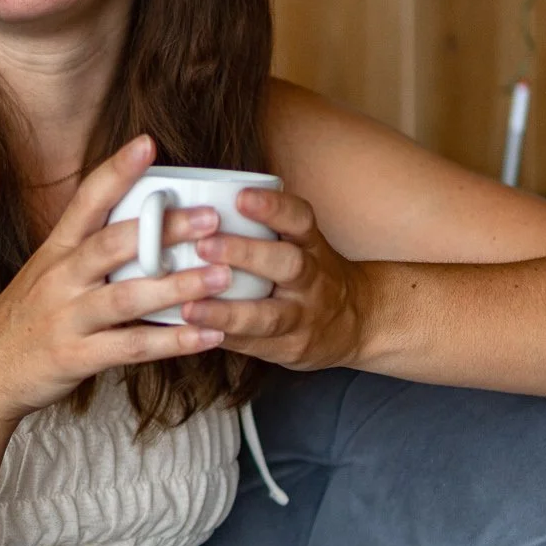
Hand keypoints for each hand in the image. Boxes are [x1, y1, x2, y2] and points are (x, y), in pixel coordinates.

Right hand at [0, 136, 232, 427]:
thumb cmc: (28, 320)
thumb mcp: (48, 274)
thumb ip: (89, 250)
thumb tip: (144, 222)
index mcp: (57, 251)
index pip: (87, 200)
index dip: (116, 170)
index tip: (147, 143)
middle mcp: (60, 278)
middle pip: (113, 244)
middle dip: (164, 229)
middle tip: (211, 218)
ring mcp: (67, 318)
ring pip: (127, 297)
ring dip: (177, 286)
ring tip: (222, 277)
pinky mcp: (76, 356)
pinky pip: (132, 348)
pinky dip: (173, 342)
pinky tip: (209, 335)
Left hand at [180, 187, 369, 372]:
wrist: (355, 322)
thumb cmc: (308, 274)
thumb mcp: (300, 243)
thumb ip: (261, 227)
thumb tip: (195, 209)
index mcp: (311, 245)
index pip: (299, 219)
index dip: (273, 207)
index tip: (241, 197)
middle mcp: (312, 279)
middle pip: (287, 264)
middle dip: (245, 254)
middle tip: (204, 245)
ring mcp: (304, 317)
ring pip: (270, 315)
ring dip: (227, 311)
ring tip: (190, 307)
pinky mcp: (290, 348)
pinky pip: (256, 345)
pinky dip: (224, 339)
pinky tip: (195, 334)